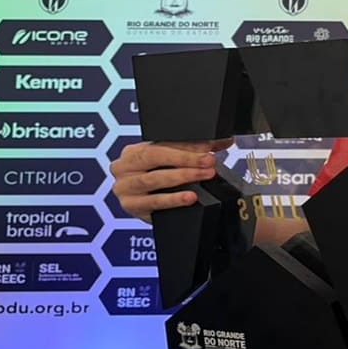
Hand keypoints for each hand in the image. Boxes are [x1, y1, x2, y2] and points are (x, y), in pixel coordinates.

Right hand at [109, 139, 231, 221]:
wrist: (145, 207)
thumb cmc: (158, 179)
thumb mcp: (172, 162)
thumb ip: (195, 150)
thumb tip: (223, 141)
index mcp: (133, 152)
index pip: (160, 143)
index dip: (186, 145)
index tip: (209, 147)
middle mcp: (123, 167)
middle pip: (154, 158)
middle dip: (185, 159)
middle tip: (209, 161)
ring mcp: (125, 188)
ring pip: (153, 179)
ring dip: (182, 177)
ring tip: (203, 175)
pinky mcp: (132, 207)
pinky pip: (154, 202)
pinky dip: (174, 199)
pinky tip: (190, 197)